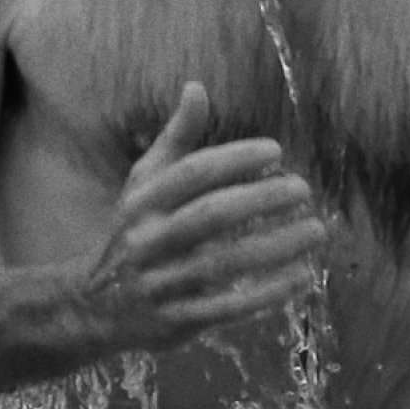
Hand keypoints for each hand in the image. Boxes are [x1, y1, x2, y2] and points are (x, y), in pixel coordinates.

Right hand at [80, 82, 325, 350]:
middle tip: (303, 190)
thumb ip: (176, 139)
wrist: (93, 308)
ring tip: (315, 230)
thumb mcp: (144, 185)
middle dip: (262, 199)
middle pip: (211, 215)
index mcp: (142, 203)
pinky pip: (228, 307)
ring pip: (224, 262)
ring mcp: (161, 283)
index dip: (234, 159)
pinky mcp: (177, 320)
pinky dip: (267, 293)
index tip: (276, 151)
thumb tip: (197, 87)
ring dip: (276, 246)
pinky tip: (301, 276)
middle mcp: (148, 241)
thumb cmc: (133, 233)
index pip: (192, 174)